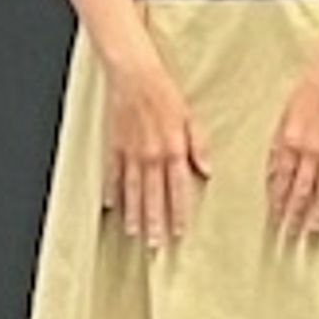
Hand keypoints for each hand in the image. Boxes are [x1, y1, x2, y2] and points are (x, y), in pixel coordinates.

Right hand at [103, 57, 208, 248]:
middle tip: (154, 245)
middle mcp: (151, 154)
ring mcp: (130, 152)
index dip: (179, 212)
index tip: (179, 232)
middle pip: (153, 196)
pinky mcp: (114, 144)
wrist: (134, 73)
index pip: (178, 188)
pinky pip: (113, 173)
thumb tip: (208, 171)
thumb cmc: (164, 91)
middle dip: (154, 222)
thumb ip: (199, 145)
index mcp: (173, 148)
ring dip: (133, 213)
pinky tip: (111, 206)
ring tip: (133, 232)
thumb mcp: (191, 116)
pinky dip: (111, 190)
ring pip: (132, 190)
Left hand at [267, 62, 318, 237]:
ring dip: (318, 211)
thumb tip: (274, 169)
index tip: (274, 218)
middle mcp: (309, 150)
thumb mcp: (283, 115)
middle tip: (290, 236)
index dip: (278, 200)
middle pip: (300, 189)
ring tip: (314, 231)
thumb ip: (279, 144)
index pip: (282, 179)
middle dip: (294, 214)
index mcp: (289, 141)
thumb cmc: (306, 89)